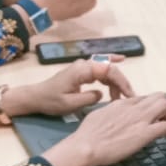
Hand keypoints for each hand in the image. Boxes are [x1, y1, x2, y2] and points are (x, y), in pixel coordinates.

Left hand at [8, 57, 135, 119]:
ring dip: (116, 81)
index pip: (108, 70)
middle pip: (110, 68)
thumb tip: (102, 94)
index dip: (121, 81)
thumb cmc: (51, 101)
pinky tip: (121, 61)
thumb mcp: (70, 104)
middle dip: (122, 82)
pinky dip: (111, 68)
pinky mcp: (82, 71)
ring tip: (120, 98)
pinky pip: (100, 68)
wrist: (36, 97)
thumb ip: (89, 98)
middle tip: (129, 98)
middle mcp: (84, 65)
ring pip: (106, 69)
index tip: (129, 95)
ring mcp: (83, 67)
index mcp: (82, 70)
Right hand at [46, 93, 165, 165]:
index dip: (150, 106)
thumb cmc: (88, 133)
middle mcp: (134, 107)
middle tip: (164, 118)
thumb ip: (112, 110)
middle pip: (159, 97)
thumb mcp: (101, 113)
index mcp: (122, 103)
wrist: (87, 145)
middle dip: (165, 107)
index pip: (144, 98)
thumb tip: (116, 112)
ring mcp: (141, 119)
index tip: (150, 115)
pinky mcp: (145, 133)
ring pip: (165, 106)